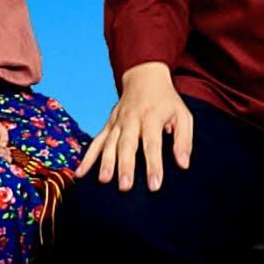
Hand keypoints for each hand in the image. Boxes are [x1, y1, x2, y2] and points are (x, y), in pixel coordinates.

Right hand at [75, 61, 192, 192]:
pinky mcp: (108, 124)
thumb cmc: (167, 101)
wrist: (145, 77)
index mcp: (152, 117)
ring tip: (104, 180)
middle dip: (125, 165)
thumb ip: (183, 140)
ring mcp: (117, 121)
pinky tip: (80, 173)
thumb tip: (183, 164)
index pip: (152, 144)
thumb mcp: (183, 115)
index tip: (154, 185)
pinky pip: (96, 141)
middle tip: (125, 186)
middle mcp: (132, 119)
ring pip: (109, 143)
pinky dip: (87, 157)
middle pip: (127, 144)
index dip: (153, 165)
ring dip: (105, 162)